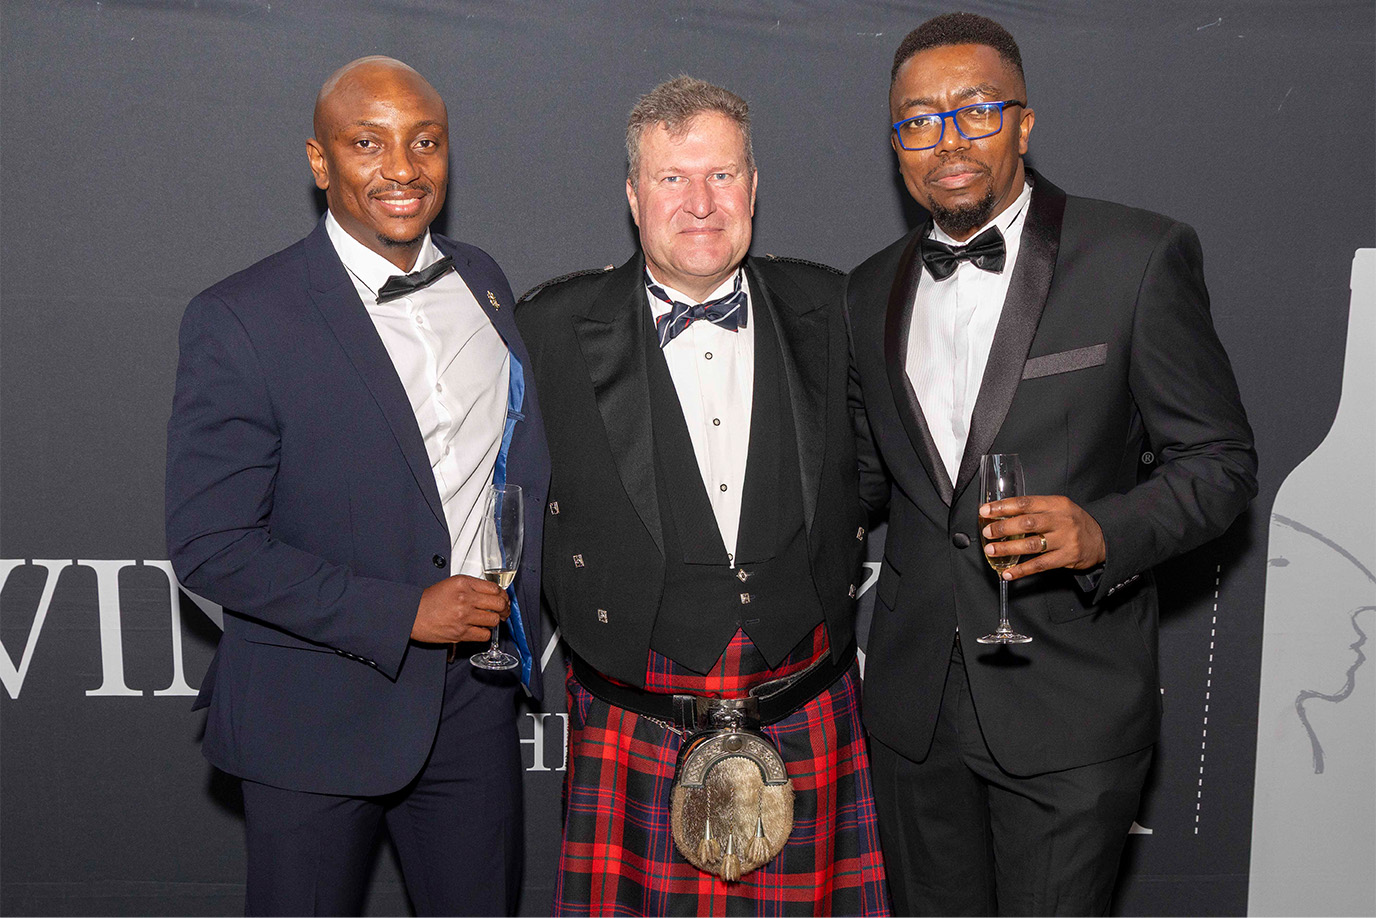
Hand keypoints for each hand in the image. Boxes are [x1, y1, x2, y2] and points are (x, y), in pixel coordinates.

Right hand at [411, 574, 509, 643]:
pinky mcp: (461, 632)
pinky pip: (484, 634)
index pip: (494, 588)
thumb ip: (471, 587)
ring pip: (494, 620)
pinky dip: (485, 633)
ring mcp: (464, 616)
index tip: (503, 599)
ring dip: (495, 621)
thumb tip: (490, 593)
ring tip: (491, 620)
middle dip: (504, 608)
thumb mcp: (451, 584)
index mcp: (463, 583)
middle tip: (504, 611)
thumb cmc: (429, 600)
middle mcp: (465, 598)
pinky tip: (480, 629)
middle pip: (498, 603)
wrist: (412, 615)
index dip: (503, 595)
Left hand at [979, 495, 1105, 580]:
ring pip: (1032, 545)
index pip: (1026, 503)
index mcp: (1057, 504)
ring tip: (992, 551)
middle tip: (987, 532)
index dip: (1003, 507)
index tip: (986, 511)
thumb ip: (1036, 509)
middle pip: (1027, 523)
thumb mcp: (1059, 508)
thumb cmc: (1073, 522)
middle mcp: (1061, 520)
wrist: (1102, 538)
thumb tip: (1002, 514)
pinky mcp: (1067, 557)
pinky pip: (1040, 565)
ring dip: (1008, 548)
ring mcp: (1065, 540)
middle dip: (1003, 528)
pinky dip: (1022, 570)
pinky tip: (1008, 573)